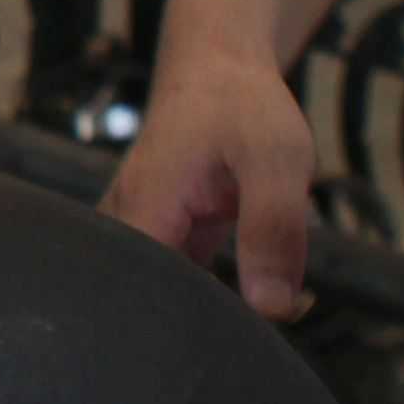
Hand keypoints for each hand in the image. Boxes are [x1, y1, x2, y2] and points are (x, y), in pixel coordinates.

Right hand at [102, 49, 319, 320]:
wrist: (220, 67)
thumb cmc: (242, 105)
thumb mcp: (275, 159)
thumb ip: (273, 231)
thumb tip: (271, 309)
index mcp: (144, 209)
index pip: (146, 296)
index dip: (190, 327)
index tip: (243, 336)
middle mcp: (127, 226)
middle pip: (145, 303)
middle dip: (201, 327)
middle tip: (264, 329)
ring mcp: (141, 232)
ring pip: (164, 295)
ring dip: (214, 309)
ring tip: (265, 302)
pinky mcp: (162, 237)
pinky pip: (181, 281)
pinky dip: (219, 292)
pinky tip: (264, 286)